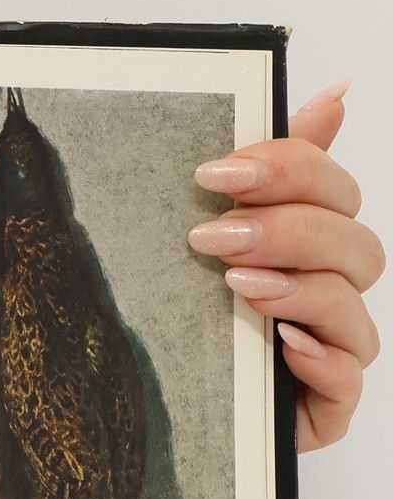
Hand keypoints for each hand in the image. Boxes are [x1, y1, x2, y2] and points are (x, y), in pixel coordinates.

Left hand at [191, 79, 382, 449]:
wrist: (147, 398)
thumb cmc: (179, 306)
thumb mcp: (200, 228)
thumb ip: (264, 165)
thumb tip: (336, 92)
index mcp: (304, 239)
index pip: (331, 187)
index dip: (288, 169)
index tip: (216, 172)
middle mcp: (325, 289)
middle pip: (352, 244)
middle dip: (287, 229)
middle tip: (213, 235)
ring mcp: (329, 349)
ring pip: (352, 308)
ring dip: (300, 289)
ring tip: (237, 286)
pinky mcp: (321, 406)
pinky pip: (348, 382)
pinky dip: (324, 361)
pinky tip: (286, 346)